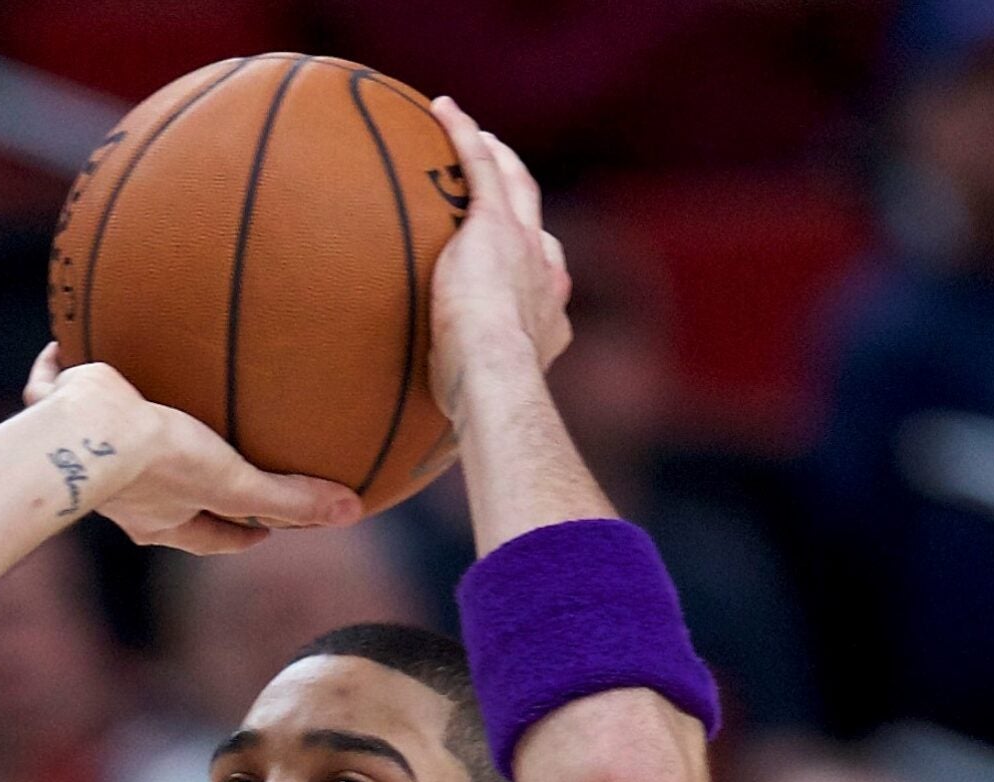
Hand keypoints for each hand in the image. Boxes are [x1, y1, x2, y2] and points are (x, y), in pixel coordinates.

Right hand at [22, 344, 359, 552]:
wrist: (86, 432)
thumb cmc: (159, 462)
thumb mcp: (232, 481)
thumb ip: (288, 498)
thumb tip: (352, 511)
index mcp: (164, 517)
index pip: (211, 537)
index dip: (241, 534)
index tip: (264, 529)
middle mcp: (125, 496)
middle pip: (163, 502)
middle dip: (186, 492)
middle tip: (214, 474)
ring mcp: (87, 457)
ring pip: (111, 452)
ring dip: (131, 437)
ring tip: (153, 411)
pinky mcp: (55, 413)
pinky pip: (53, 390)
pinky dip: (57, 372)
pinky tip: (63, 344)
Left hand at [427, 98, 570, 415]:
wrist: (495, 379)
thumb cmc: (487, 411)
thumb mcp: (481, 416)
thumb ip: (473, 422)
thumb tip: (450, 459)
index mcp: (548, 319)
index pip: (546, 284)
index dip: (538, 270)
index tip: (528, 268)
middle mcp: (544, 274)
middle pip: (537, 224)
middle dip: (524, 200)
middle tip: (507, 181)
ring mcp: (522, 245)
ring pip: (513, 185)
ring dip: (496, 158)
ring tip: (480, 138)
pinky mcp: (492, 225)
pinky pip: (477, 166)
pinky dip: (464, 135)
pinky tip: (445, 111)